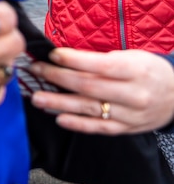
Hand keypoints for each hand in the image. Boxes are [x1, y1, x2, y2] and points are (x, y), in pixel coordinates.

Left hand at [29, 48, 173, 133]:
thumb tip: (64, 57)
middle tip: (35, 71)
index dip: (74, 60)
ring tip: (37, 98)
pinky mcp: (127, 128)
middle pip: (90, 87)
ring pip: (90, 109)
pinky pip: (99, 127)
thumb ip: (101, 59)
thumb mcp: (131, 57)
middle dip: (58, 78)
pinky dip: (78, 124)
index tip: (51, 54)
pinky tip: (58, 118)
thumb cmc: (148, 70)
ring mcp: (131, 114)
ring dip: (59, 103)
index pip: (101, 65)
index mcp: (136, 70)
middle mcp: (134, 94)